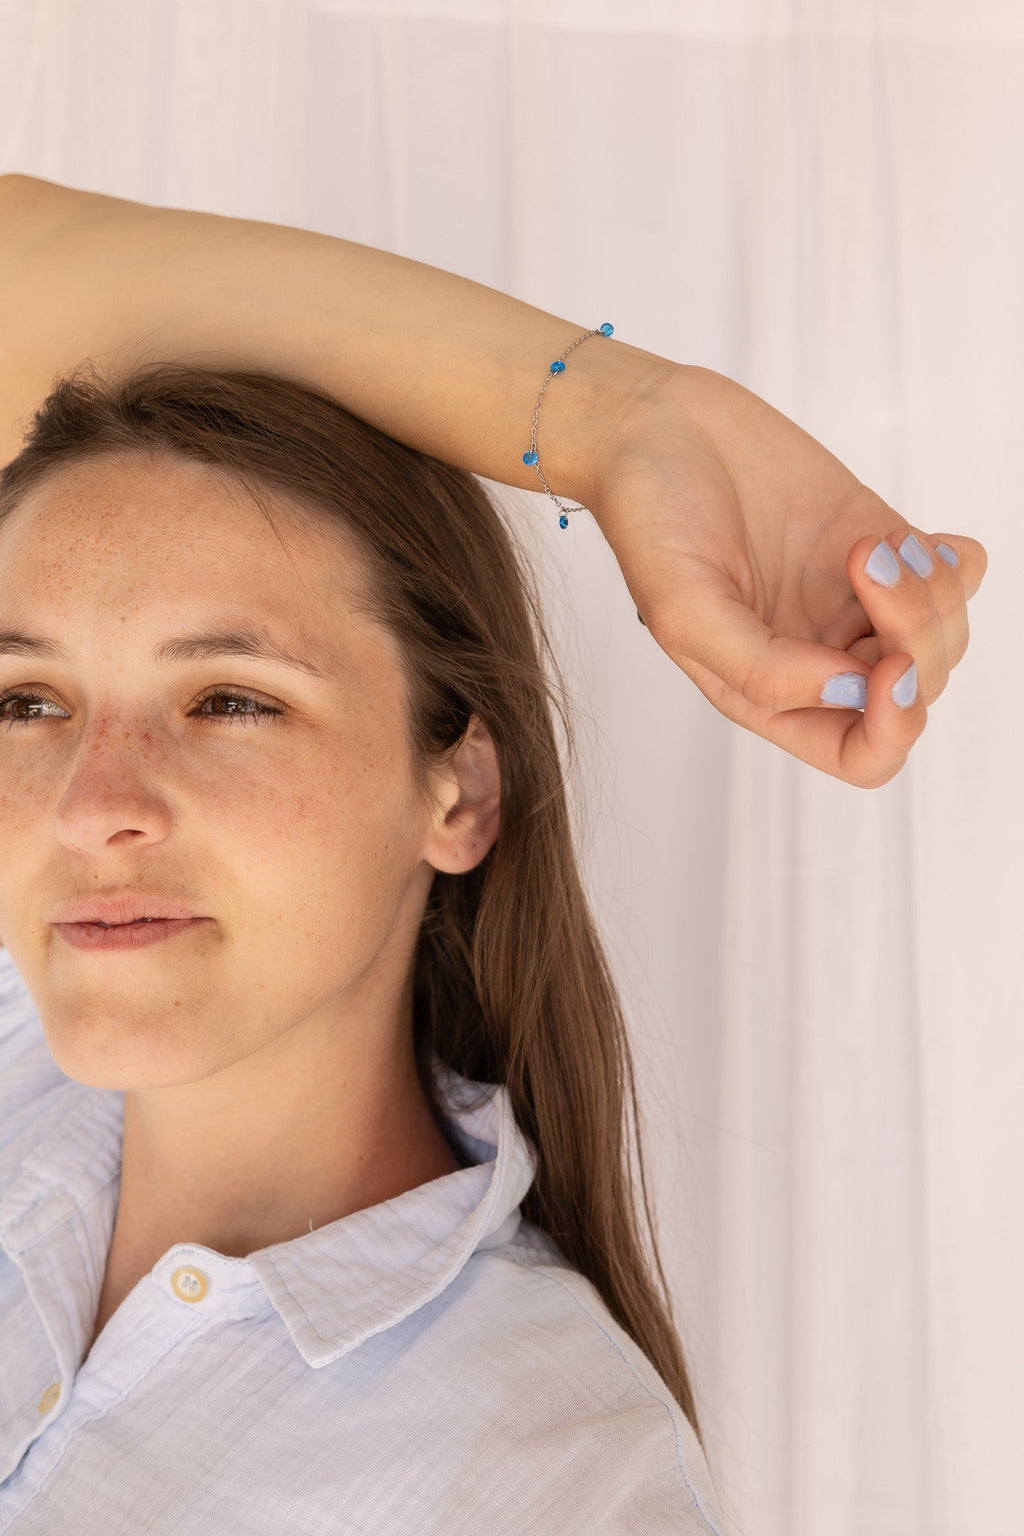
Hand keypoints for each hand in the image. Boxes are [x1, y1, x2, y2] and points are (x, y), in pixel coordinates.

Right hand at [588, 364, 987, 787]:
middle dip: (913, 636)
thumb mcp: (684, 610)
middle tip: (864, 562)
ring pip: (944, 634)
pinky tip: (907, 538)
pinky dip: (954, 563)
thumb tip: (852, 690)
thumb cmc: (651, 521)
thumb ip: (763, 669)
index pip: (862, 754)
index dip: (892, 727)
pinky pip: (957, 575)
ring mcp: (854, 601)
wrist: (658, 428)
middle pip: (915, 691)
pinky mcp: (879, 541)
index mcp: (770, 693)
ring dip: (929, 590)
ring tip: (868, 542)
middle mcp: (819, 655)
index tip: (886, 667)